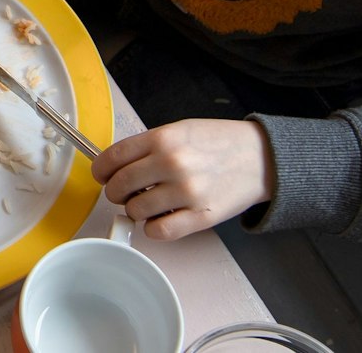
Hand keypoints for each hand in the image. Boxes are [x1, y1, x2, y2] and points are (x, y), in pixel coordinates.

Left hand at [92, 119, 275, 240]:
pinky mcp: (201, 217)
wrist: (260, 158)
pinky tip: (161, 218)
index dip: (100, 170)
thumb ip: (148, 146)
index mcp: (163, 138)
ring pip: (135, 211)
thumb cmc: (218, 143)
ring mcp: (186, 192)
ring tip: (149, 202)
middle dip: (115, 192)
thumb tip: (115, 166)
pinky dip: (153, 228)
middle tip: (125, 192)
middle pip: (119, 186)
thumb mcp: (179, 130)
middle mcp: (172, 164)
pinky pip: (159, 231)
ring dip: (135, 210)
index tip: (101, 176)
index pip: (112, 158)